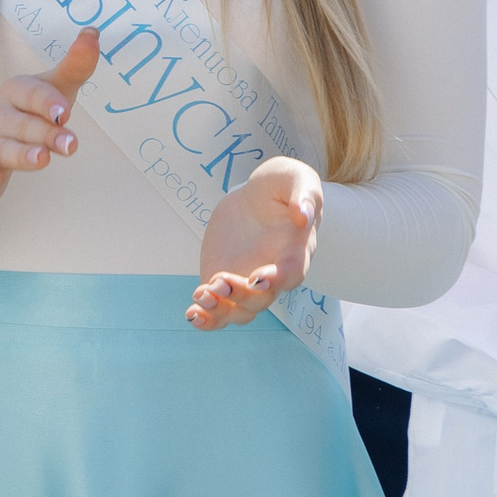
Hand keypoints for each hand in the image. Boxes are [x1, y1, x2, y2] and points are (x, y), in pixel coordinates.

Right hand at [0, 27, 95, 204]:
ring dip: (23, 154)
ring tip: (42, 158)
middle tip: (71, 144)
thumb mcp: (46, 89)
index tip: (64, 112)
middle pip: (23, 124)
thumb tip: (94, 32)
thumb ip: (73, 67)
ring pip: (5, 149)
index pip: (32, 94)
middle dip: (46, 134)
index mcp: (15, 92)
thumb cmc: (19, 112)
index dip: (48, 102)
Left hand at [191, 154, 321, 328]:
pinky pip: (219, 310)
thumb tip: (304, 213)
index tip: (258, 278)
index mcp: (295, 251)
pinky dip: (207, 318)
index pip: (292, 273)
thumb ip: (304, 194)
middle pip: (263, 299)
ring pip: (241, 311)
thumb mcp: (297, 178)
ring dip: (221, 311)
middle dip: (241, 296)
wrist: (256, 197)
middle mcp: (273, 274)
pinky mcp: (224, 280)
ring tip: (201, 295)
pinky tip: (192, 314)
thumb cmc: (282, 186)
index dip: (278, 280)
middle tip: (219, 282)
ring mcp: (247, 281)